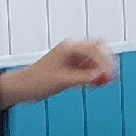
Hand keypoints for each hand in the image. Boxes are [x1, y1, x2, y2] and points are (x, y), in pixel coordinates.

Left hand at [0, 39, 117, 109]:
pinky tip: (95, 83)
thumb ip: (85, 78)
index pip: (94, 49)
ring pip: (94, 59)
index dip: (105, 61)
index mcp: (69, 47)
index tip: (110, 75)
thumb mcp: (64, 81)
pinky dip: (93, 74)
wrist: (22, 87)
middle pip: (98, 48)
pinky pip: (88, 67)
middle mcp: (72, 49)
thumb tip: (102, 77)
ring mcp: (71, 57)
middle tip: (112, 75)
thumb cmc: (37, 81)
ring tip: (103, 82)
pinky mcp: (71, 67)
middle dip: (106, 61)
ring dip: (100, 69)